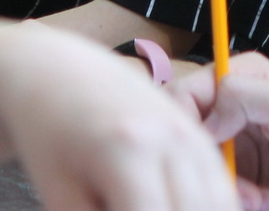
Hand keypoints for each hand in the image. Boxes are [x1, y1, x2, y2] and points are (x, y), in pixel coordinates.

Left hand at [0, 24, 237, 210]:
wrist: (56, 72)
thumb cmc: (47, 131)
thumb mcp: (58, 193)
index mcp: (130, 151)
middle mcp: (172, 138)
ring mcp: (191, 134)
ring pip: (220, 204)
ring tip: (142, 209)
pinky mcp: (198, 136)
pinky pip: (221, 189)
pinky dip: (209, 209)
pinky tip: (173, 210)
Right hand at [173, 51, 268, 210]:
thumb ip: (243, 96)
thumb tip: (204, 121)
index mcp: (238, 78)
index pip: (183, 92)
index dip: (185, 123)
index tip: (207, 150)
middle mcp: (229, 107)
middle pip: (186, 135)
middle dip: (209, 164)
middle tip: (243, 185)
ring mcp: (232, 144)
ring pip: (198, 167)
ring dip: (226, 187)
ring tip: (260, 198)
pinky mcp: (238, 176)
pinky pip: (214, 188)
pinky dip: (234, 200)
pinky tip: (262, 202)